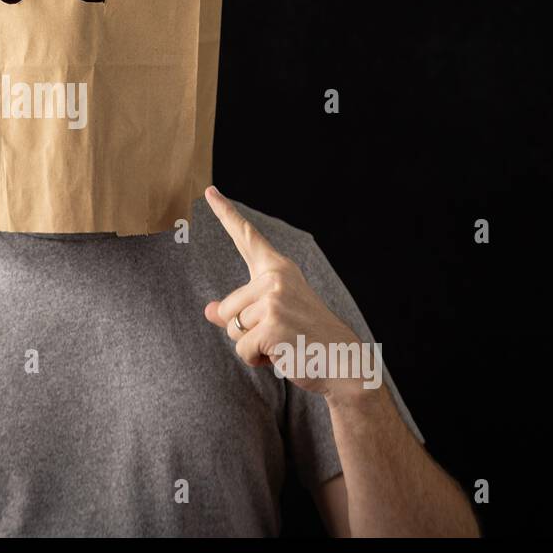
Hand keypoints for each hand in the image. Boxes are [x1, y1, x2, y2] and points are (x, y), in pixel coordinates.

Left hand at [202, 186, 366, 400]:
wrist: (343, 362)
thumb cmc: (308, 338)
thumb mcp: (273, 316)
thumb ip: (241, 310)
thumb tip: (210, 310)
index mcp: (278, 270)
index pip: (247, 238)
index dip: (226, 213)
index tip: (209, 191)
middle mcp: (275, 278)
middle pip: (227, 308)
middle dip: (244, 330)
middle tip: (280, 334)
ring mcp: (273, 300)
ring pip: (233, 330)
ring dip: (253, 346)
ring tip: (284, 343)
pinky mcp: (271, 325)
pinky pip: (242, 349)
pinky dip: (257, 360)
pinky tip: (282, 354)